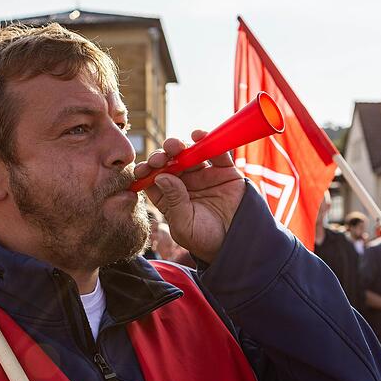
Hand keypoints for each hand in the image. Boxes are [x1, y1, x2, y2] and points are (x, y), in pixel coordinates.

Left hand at [134, 130, 245, 262]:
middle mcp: (184, 183)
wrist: (238, 243)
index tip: (143, 169)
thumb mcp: (184, 224)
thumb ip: (174, 201)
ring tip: (175, 146)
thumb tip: (161, 176)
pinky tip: (198, 136)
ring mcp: (203, 175)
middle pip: (168, 162)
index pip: (152, 178)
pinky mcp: (224, 170)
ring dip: (179, 146)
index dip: (146, 171)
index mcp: (169, 197)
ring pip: (188, 154)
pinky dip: (207, 141)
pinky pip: (216, 152)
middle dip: (161, 156)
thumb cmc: (205, 240)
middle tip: (160, 158)